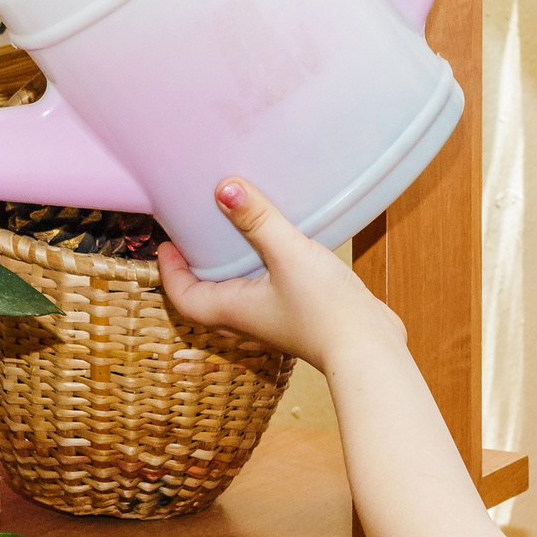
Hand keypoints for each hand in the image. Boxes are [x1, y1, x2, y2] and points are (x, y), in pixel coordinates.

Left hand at [158, 178, 405, 370]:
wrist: (369, 349)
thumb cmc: (325, 310)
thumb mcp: (288, 253)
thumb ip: (257, 219)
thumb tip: (224, 188)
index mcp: (233, 310)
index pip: (184, 297)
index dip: (170, 271)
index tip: (167, 243)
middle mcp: (248, 320)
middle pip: (208, 296)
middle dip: (197, 268)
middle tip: (197, 234)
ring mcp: (274, 319)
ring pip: (240, 294)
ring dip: (231, 269)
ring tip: (235, 234)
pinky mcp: (299, 315)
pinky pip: (269, 290)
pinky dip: (263, 270)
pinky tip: (282, 247)